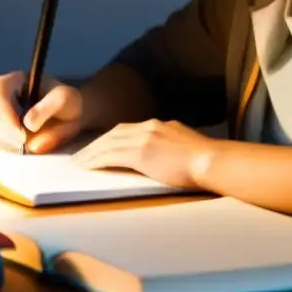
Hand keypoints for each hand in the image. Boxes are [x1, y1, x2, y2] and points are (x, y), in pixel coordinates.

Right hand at [0, 70, 83, 153]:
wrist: (65, 119)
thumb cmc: (66, 104)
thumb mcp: (67, 100)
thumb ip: (50, 107)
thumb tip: (29, 125)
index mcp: (14, 80)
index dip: (4, 110)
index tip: (21, 132)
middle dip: (8, 131)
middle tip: (29, 144)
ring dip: (8, 143)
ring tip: (30, 146)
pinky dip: (7, 151)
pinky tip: (23, 150)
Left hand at [71, 119, 214, 188]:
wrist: (212, 160)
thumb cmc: (205, 161)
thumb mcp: (183, 145)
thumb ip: (169, 146)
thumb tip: (162, 155)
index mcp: (160, 125)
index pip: (128, 130)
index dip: (111, 139)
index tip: (100, 146)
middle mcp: (149, 126)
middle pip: (114, 133)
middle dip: (96, 144)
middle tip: (82, 154)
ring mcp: (144, 137)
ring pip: (108, 143)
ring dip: (91, 152)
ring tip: (79, 162)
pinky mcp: (140, 152)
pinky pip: (111, 154)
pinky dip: (96, 159)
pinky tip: (87, 165)